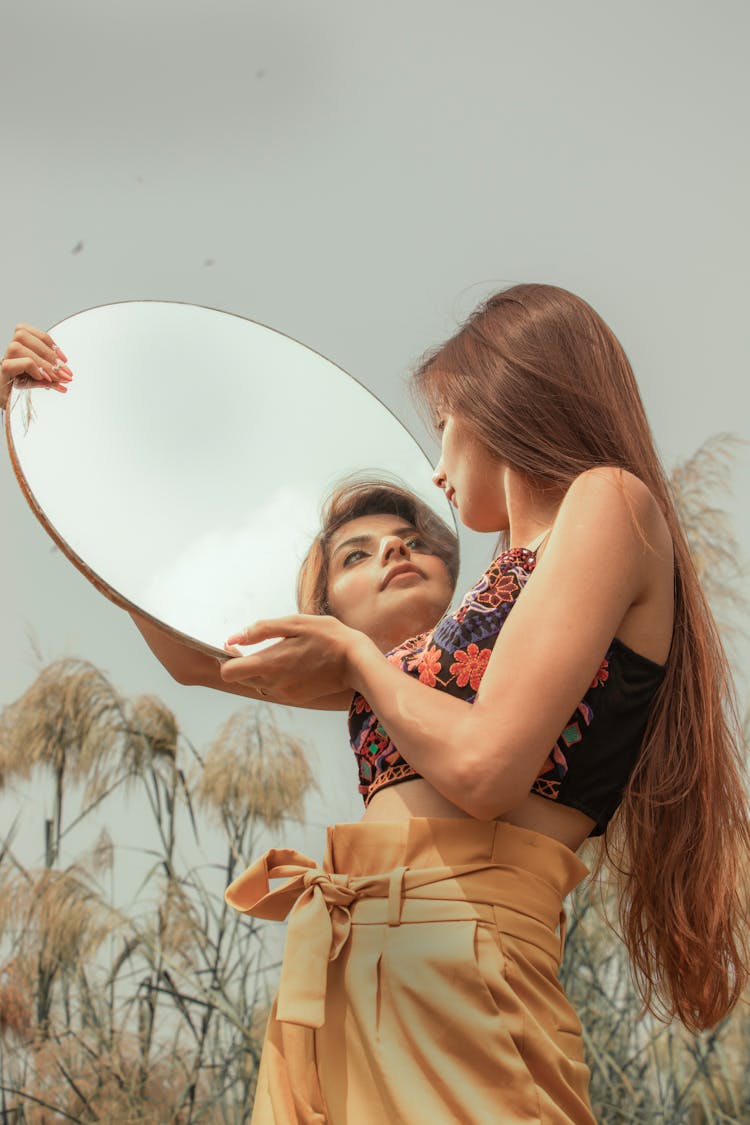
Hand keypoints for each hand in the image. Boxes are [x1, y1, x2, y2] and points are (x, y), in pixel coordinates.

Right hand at [1, 324, 73, 409]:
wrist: (6, 403)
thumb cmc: (18, 392)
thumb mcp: (38, 382)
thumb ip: (52, 378)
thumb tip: (66, 378)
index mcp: (19, 348)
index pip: (29, 332)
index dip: (49, 342)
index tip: (63, 359)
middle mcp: (10, 351)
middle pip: (23, 335)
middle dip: (48, 353)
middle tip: (62, 371)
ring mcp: (5, 359)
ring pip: (18, 347)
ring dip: (42, 362)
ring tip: (54, 377)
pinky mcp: (4, 370)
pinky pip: (19, 362)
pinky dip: (34, 368)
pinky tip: (41, 378)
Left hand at [220, 614, 366, 704]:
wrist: (356, 662)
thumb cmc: (327, 636)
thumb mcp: (295, 623)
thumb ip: (261, 630)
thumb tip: (233, 638)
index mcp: (270, 663)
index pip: (228, 672)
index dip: (227, 659)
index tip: (236, 647)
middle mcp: (273, 683)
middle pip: (240, 679)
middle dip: (242, 663)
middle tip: (256, 646)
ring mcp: (285, 693)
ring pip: (256, 684)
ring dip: (259, 671)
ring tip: (279, 653)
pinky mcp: (296, 698)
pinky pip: (274, 689)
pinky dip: (275, 677)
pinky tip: (292, 663)